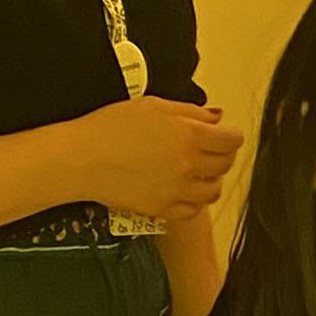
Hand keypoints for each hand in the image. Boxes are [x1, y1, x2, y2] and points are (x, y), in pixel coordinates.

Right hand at [73, 98, 237, 226]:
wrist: (82, 159)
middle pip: (225, 165)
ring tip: (195, 171)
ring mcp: (178, 190)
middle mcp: (190, 165)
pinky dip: (193, 201)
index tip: (221, 135)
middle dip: (221, 155)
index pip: (233, 140)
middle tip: (207, 150)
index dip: (229, 135)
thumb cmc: (111, 126)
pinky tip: (182, 189)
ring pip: (213, 190)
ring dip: (210, 179)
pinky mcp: (163, 209)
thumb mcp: (153, 105)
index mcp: (191, 135)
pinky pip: (193, 210)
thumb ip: (190, 111)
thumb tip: (216, 118)